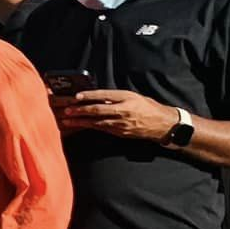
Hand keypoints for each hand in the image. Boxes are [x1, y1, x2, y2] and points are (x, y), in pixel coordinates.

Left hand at [57, 89, 178, 141]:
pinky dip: (89, 127)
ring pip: (97, 122)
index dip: (89, 95)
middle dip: (80, 110)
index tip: (77, 96)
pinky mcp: (120, 133)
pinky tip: (80, 126)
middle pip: (98, 110)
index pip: (104, 95)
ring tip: (67, 120)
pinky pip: (102, 129)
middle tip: (67, 110)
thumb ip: (116, 97)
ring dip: (80, 121)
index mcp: (127, 98)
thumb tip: (97, 96)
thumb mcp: (133, 96)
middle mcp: (123, 110)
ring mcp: (121, 123)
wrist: (162, 124)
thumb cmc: (147, 107)